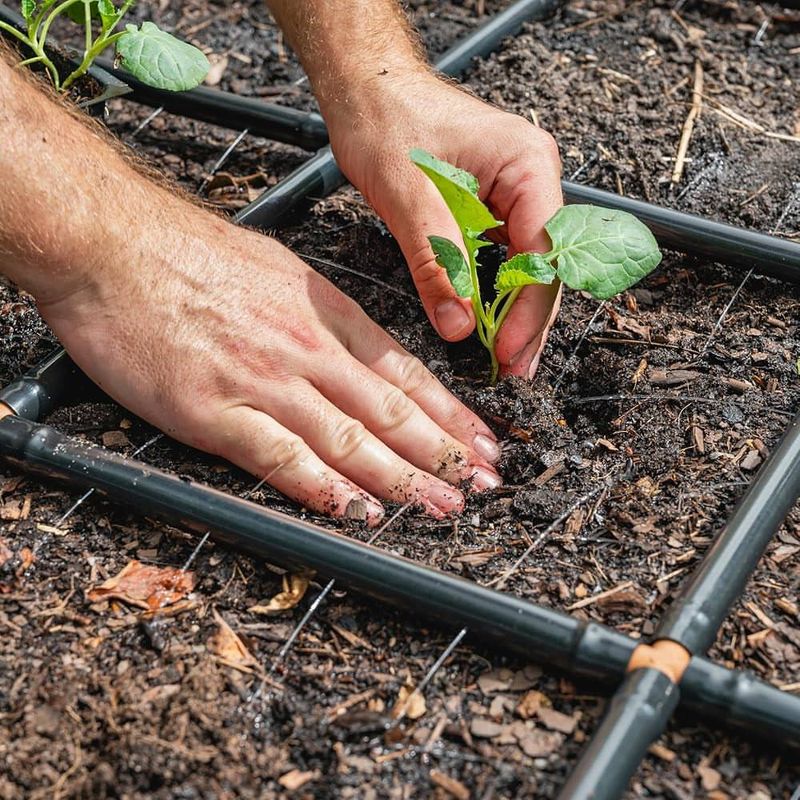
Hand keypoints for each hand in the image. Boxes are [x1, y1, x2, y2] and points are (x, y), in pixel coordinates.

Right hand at [38, 211, 501, 523]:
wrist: (110, 242)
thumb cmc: (186, 251)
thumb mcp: (276, 270)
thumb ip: (318, 315)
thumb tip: (355, 351)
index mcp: (323, 312)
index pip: (404, 371)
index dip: (450, 412)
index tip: (484, 440)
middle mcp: (305, 348)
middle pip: (391, 409)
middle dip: (446, 452)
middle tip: (487, 483)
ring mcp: (262, 380)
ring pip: (349, 438)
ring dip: (401, 479)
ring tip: (443, 506)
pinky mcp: (212, 411)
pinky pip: (279, 457)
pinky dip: (322, 488)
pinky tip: (357, 511)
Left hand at [327, 71, 562, 377]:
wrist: (366, 90)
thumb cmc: (387, 118)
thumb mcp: (408, 193)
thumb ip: (436, 259)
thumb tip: (458, 323)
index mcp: (527, 166)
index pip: (544, 252)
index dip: (528, 309)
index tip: (506, 349)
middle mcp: (529, 181)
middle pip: (542, 265)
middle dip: (528, 321)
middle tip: (513, 369)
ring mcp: (511, 196)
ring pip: (523, 267)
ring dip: (512, 312)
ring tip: (504, 356)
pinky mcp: (488, 209)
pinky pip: (498, 259)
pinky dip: (490, 293)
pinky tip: (485, 323)